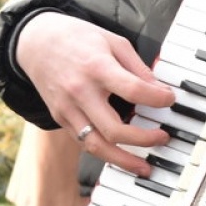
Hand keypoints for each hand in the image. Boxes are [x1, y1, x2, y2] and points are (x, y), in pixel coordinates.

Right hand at [15, 11, 174, 175]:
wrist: (36, 42)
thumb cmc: (77, 38)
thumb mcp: (113, 42)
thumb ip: (137, 68)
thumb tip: (159, 91)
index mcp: (97, 67)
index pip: (133, 90)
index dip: (158, 99)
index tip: (169, 100)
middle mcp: (80, 92)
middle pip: (114, 129)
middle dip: (144, 139)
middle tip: (163, 137)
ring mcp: (67, 109)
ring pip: (96, 146)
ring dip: (124, 161)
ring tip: (144, 167)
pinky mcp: (60, 119)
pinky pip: (85, 142)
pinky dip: (105, 152)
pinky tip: (121, 155)